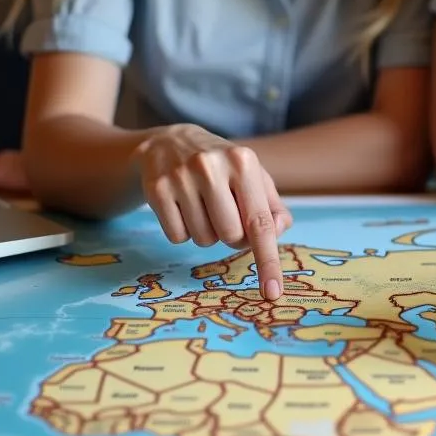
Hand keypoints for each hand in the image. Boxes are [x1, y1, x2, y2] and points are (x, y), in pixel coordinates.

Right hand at [133, 124, 291, 299]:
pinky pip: (177, 237)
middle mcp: (211, 166)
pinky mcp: (156, 189)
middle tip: (223, 212)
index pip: (260, 222)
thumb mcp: (252, 176)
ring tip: (201, 205)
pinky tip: (181, 207)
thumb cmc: (222, 167)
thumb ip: (271, 206)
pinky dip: (182, 231)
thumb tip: (278, 232)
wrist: (170, 143)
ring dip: (206, 233)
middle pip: (231, 236)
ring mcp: (181, 177)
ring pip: (203, 240)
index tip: (273, 292)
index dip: (268, 260)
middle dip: (231, 236)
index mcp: (243, 162)